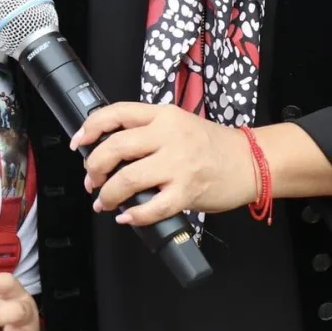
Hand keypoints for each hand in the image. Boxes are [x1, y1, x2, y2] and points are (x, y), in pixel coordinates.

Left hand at [72, 102, 258, 226]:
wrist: (252, 161)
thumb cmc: (213, 145)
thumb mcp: (179, 123)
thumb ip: (148, 131)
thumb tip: (109, 149)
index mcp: (163, 116)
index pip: (117, 113)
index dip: (91, 127)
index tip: (79, 143)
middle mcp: (169, 136)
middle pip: (115, 148)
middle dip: (94, 168)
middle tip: (91, 181)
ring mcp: (178, 164)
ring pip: (127, 179)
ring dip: (107, 194)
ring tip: (104, 202)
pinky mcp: (188, 191)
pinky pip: (151, 207)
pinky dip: (133, 216)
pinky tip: (127, 217)